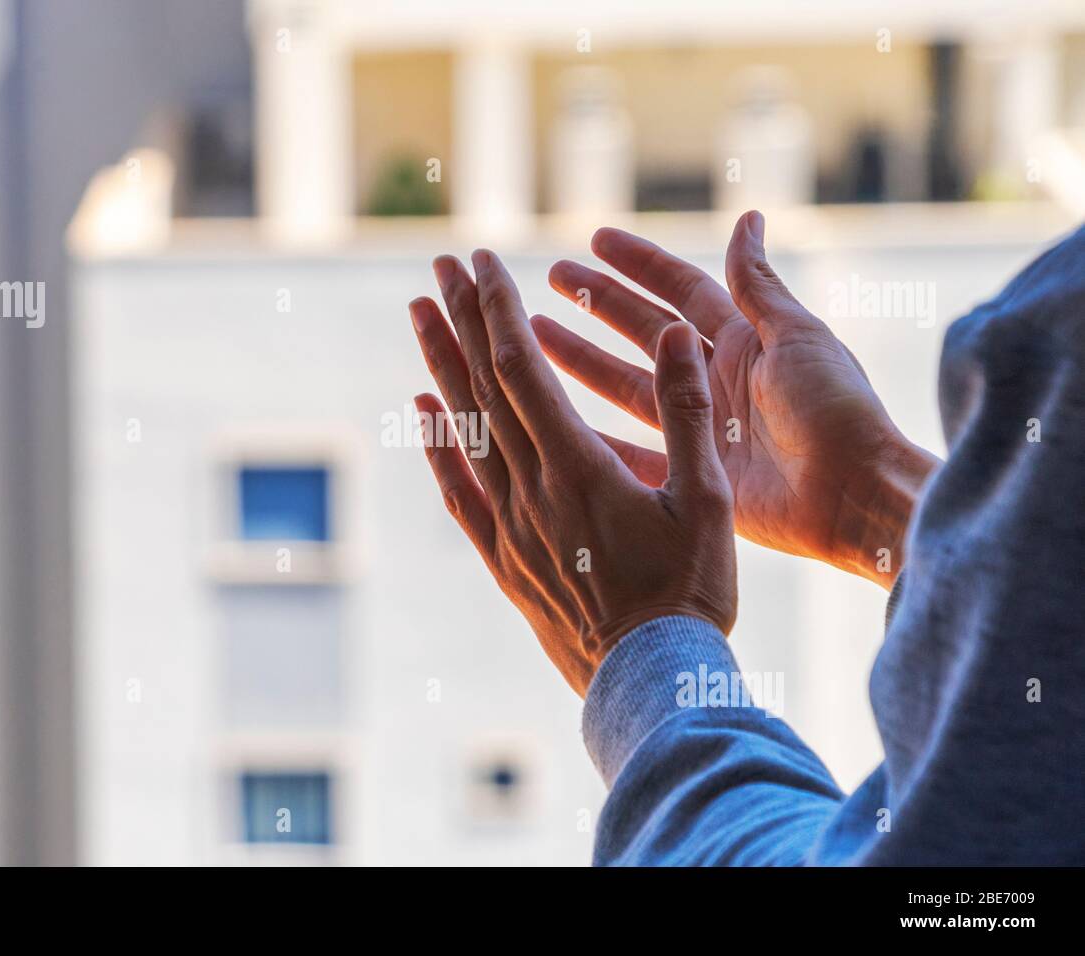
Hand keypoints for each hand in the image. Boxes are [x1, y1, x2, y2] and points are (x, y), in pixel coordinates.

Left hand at [408, 249, 736, 695]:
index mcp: (576, 465)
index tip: (480, 260)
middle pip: (481, 386)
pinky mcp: (501, 557)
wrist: (649, 678)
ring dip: (439, 365)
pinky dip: (437, 445)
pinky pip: (456, 490)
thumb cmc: (688, 590)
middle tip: (438, 263)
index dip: (497, 308)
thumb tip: (678, 333)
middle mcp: (528, 488)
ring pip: (462, 429)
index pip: (520, 367)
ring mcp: (508, 524)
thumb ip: (687, 411)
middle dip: (459, 317)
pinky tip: (423, 412)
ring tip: (419, 313)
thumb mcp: (705, 497)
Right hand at [539, 212, 937, 588]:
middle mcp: (716, 380)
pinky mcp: (692, 476)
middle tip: (550, 279)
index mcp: (745, 342)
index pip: (680, 290)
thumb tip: (747, 218)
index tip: (595, 241)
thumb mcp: (796, 337)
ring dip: (582, 360)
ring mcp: (700, 428)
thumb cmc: (836, 410)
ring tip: (535, 337)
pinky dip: (595, 439)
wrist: (854, 495)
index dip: (639, 264)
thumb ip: (759, 286)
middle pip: (644, 333)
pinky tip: (554, 419)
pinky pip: (631, 454)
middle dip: (597, 304)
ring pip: (626, 386)